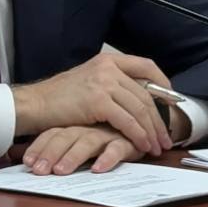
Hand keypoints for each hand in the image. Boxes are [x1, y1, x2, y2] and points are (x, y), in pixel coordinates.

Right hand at [12, 53, 171, 155]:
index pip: (146, 65)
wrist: (36, 103)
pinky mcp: (99, 101)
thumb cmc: (58, 98)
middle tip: (166, 137)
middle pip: (145, 93)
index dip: (162, 82)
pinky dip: (138, 135)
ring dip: (151, 131)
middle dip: (159, 118)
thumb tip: (135, 99)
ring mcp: (104, 83)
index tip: (172, 100)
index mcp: (108, 60)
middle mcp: (109, 68)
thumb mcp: (88, 81)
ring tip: (157, 147)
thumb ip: (110, 84)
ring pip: (140, 108)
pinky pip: (127, 121)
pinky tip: (142, 145)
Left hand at [23, 125, 145, 174]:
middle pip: (65, 138)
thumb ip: (45, 143)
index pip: (51, 134)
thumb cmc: (98, 129)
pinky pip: (116, 149)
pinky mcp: (124, 140)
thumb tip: (12, 151)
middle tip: (40, 171)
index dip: (38, 148)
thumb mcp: (68, 135)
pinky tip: (97, 169)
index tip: (27, 163)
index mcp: (72, 123)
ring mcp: (105, 132)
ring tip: (61, 171)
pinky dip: (107, 158)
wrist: (129, 113)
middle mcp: (86, 126)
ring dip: (73, 157)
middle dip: (50, 154)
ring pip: (87, 143)